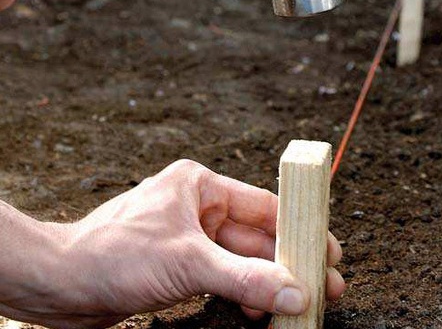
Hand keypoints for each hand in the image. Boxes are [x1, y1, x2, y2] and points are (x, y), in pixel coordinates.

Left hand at [0, 160, 344, 328]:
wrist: (57, 285)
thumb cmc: (112, 254)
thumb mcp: (188, 264)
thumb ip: (245, 278)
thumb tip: (295, 293)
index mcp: (201, 187)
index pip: (264, 205)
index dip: (299, 228)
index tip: (328, 250)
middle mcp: (198, 209)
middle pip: (258, 237)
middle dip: (289, 263)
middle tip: (326, 286)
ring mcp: (189, 239)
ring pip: (243, 261)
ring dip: (269, 284)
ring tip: (300, 307)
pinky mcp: (179, 267)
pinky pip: (224, 279)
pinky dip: (244, 295)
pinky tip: (262, 312)